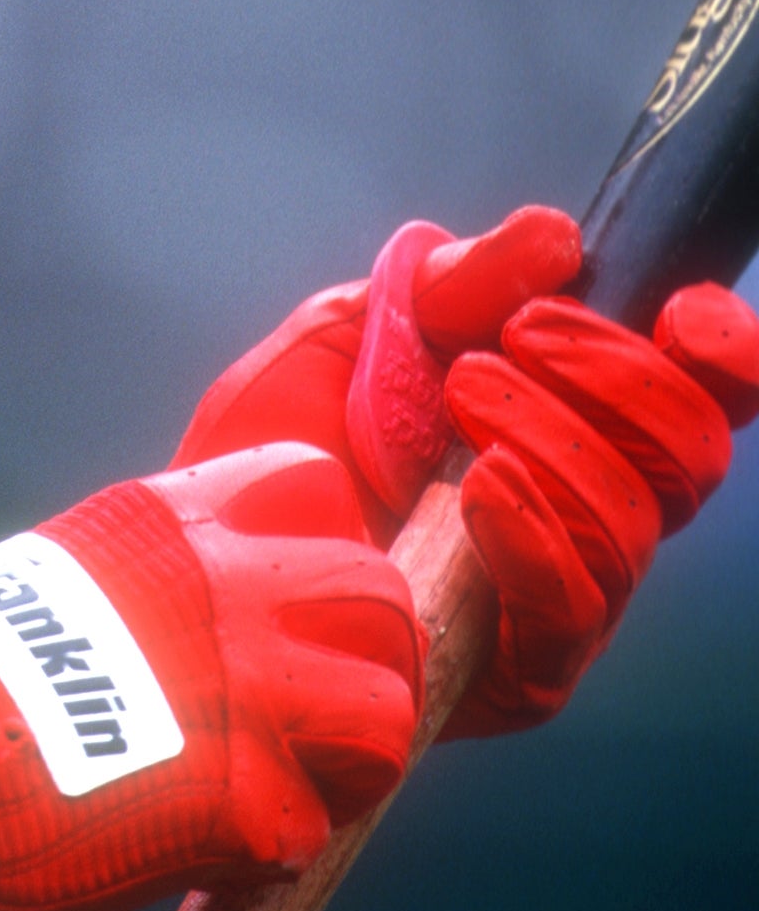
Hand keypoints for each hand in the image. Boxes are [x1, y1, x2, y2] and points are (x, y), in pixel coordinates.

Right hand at [0, 442, 419, 910]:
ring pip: (388, 713)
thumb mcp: (74, 565)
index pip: (321, 489)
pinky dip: (275, 844)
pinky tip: (218, 846)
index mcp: (181, 517)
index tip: (291, 601)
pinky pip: (314, 827)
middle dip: (368, 654)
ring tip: (300, 781)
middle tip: (325, 704)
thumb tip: (206, 598)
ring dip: (355, 753)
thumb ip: (163, 568)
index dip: (321, 548)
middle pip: (382, 598)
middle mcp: (234, 588)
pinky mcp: (248, 802)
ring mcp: (251, 694)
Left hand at [171, 210, 758, 733]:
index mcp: (564, 414)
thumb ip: (448, 280)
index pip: (694, 389)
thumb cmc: (278, 446)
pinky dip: (538, 533)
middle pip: (688, 451)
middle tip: (517, 338)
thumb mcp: (349, 330)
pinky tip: (481, 488)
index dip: (720, 352)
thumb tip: (552, 238)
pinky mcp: (524, 672)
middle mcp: (584, 504)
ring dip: (557, 437)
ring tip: (461, 398)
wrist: (203, 559)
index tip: (687, 316)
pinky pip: (576, 605)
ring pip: (638, 519)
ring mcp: (562, 593)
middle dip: (616, 375)